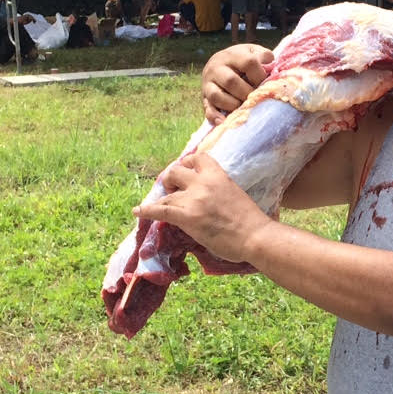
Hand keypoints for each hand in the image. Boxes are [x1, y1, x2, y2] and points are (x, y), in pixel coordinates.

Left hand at [133, 152, 270, 264]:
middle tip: (170, 189)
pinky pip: (160, 210)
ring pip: (167, 194)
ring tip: (155, 205)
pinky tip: (137, 211)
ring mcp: (193, 199)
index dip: (187, 162)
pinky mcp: (187, 217)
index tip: (184, 169)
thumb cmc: (251, 220)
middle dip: (170, 179)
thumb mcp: (235, 194)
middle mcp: (203, 182)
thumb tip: (211, 199)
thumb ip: (220, 191)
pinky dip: (146, 211)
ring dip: (161, 199)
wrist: (255, 236)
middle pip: (176, 171)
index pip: (197, 157)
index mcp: (218, 175)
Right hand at [201, 43, 274, 123]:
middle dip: (247, 93)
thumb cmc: (242, 60)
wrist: (220, 63)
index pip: (248, 62)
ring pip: (217, 96)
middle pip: (231, 81)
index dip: (260, 75)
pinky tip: (225, 121)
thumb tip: (269, 62)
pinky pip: (208, 109)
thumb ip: (263, 56)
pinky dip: (215, 117)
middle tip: (254, 98)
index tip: (264, 82)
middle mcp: (216, 68)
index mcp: (232, 55)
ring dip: (233, 105)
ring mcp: (208, 84)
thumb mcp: (252, 52)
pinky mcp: (204, 98)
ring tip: (242, 106)